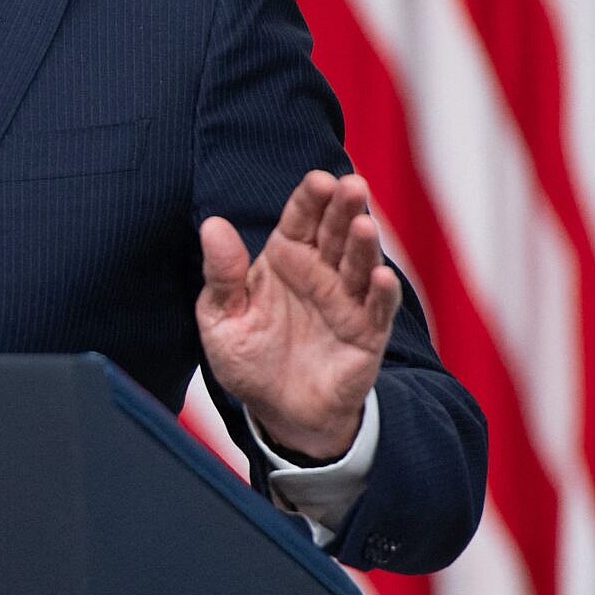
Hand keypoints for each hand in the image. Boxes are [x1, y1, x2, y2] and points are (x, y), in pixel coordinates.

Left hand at [195, 170, 399, 461]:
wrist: (278, 413)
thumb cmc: (250, 360)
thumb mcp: (221, 319)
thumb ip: (222, 275)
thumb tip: (212, 226)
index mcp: (286, 259)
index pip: (300, 219)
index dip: (310, 198)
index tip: (318, 181)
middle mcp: (321, 272)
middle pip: (335, 232)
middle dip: (344, 208)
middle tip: (351, 186)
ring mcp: (347, 301)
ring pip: (360, 264)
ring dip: (364, 245)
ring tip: (364, 225)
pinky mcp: (367, 334)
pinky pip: (377, 310)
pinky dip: (381, 294)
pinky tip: (380, 278)